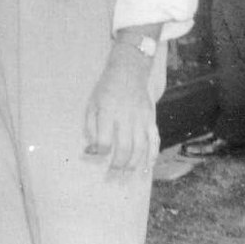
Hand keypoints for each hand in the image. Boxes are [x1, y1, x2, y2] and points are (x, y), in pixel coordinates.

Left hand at [83, 45, 158, 172]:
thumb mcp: (92, 103)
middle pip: (125, 148)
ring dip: (134, 164)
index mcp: (107, 112)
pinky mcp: (151, 118)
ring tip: (127, 172)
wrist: (129, 71)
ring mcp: (141, 118)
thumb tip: (91, 150)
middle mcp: (125, 117)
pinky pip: (154, 140)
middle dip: (118, 164)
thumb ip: (90, 126)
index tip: (98, 154)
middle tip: (113, 172)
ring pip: (141, 148)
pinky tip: (148, 166)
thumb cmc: (106, 89)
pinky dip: (153, 155)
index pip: (105, 141)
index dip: (101, 152)